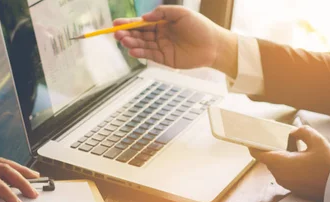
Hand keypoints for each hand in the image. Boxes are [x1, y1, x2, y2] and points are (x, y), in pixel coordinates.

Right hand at [114, 6, 238, 76]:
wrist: (214, 44)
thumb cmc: (200, 26)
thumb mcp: (181, 13)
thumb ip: (162, 13)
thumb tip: (144, 17)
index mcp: (162, 23)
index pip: (142, 23)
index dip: (129, 23)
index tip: (116, 23)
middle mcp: (160, 35)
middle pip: (139, 35)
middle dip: (127, 34)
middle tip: (116, 34)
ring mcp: (162, 48)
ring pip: (143, 45)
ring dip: (132, 44)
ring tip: (123, 41)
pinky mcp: (165, 60)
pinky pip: (150, 56)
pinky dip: (141, 53)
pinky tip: (132, 51)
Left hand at [249, 126, 329, 201]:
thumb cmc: (328, 165)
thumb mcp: (317, 141)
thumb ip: (302, 132)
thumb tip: (294, 132)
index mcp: (281, 163)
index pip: (258, 154)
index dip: (253, 145)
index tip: (253, 137)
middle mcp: (280, 175)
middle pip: (269, 159)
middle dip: (273, 147)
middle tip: (280, 136)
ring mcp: (285, 183)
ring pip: (277, 166)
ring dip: (282, 156)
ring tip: (295, 145)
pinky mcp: (292, 188)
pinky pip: (284, 173)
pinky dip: (288, 164)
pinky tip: (301, 157)